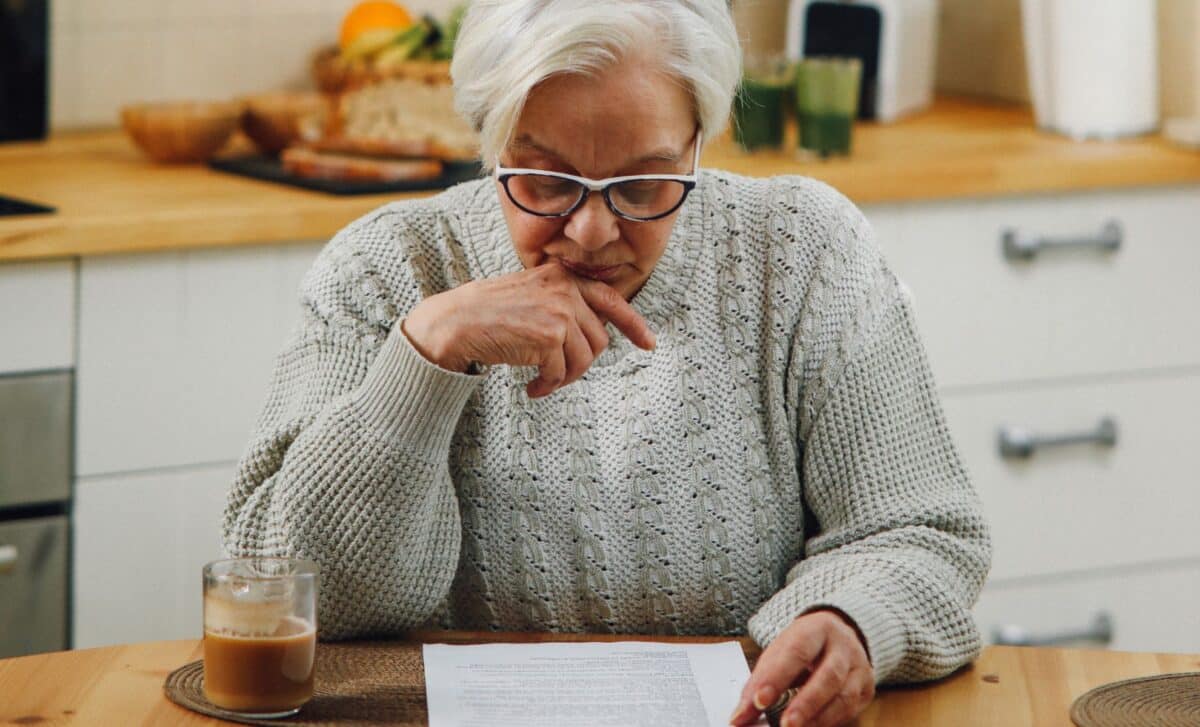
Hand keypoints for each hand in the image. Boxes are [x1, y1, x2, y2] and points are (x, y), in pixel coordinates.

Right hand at [403, 261, 655, 397]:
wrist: (455, 323)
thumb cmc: (487, 314)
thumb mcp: (531, 295)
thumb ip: (561, 305)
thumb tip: (593, 335)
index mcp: (562, 277)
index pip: (610, 300)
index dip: (634, 324)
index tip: (648, 343)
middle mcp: (565, 290)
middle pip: (598, 339)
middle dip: (581, 363)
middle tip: (558, 375)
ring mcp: (559, 312)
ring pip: (585, 358)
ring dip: (565, 378)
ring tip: (543, 382)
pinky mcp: (550, 336)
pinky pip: (563, 372)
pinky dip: (549, 386)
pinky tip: (532, 388)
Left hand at [729, 610, 873, 726]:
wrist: (839, 635)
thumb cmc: (804, 645)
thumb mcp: (779, 652)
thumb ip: (759, 682)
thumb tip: (740, 716)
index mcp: (816, 628)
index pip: (796, 652)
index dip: (777, 678)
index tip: (759, 701)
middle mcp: (843, 646)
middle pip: (828, 675)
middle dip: (805, 703)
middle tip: (785, 724)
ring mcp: (859, 667)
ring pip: (844, 696)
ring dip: (818, 718)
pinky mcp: (866, 689)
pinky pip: (851, 710)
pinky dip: (829, 722)